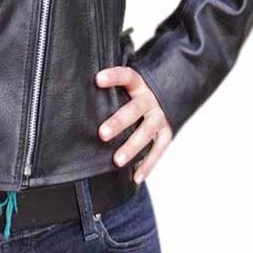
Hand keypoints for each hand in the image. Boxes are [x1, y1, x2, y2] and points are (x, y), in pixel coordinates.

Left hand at [95, 65, 172, 183]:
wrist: (172, 90)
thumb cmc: (138, 89)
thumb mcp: (129, 82)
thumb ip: (111, 85)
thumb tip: (80, 85)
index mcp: (139, 83)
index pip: (126, 75)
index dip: (113, 77)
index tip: (98, 79)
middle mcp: (150, 99)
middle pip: (134, 109)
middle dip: (118, 122)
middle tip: (102, 134)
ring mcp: (160, 116)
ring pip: (146, 132)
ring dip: (132, 147)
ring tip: (117, 161)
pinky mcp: (167, 132)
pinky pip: (158, 150)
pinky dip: (148, 164)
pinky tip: (136, 176)